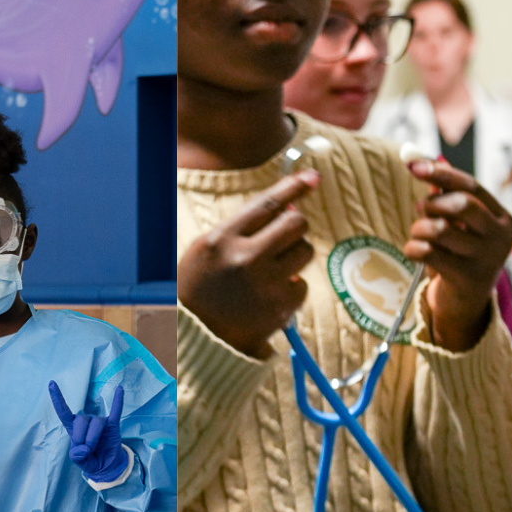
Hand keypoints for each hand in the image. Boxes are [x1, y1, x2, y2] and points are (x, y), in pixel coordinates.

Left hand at [48, 381, 131, 483]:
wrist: (107, 466)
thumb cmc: (90, 460)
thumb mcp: (79, 462)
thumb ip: (77, 457)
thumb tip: (84, 448)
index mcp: (73, 428)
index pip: (63, 411)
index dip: (57, 398)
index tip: (51, 383)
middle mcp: (86, 422)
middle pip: (81, 420)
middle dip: (82, 437)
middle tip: (85, 451)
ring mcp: (100, 422)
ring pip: (96, 423)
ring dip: (92, 438)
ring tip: (93, 449)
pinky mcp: (113, 425)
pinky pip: (116, 411)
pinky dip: (118, 401)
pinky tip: (119, 389)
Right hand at [178, 170, 317, 358]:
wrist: (197, 335)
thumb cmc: (204, 284)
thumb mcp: (212, 247)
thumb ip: (247, 226)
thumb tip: (292, 205)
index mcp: (222, 239)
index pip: (267, 204)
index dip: (293, 187)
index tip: (313, 177)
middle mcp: (244, 259)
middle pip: (296, 224)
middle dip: (296, 226)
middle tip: (284, 238)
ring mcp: (265, 285)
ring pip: (305, 251)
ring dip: (295, 256)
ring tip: (271, 270)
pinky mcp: (281, 308)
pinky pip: (303, 284)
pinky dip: (291, 288)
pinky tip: (269, 295)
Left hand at [402, 159, 511, 351]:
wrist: (465, 304)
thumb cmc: (460, 254)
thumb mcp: (459, 224)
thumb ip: (445, 195)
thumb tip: (422, 163)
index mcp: (502, 218)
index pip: (471, 186)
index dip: (440, 172)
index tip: (412, 165)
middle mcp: (500, 238)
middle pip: (461, 204)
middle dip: (433, 204)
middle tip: (421, 209)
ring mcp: (486, 260)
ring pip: (440, 229)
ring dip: (419, 227)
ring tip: (418, 233)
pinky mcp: (466, 280)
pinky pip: (427, 252)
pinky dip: (412, 248)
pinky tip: (415, 252)